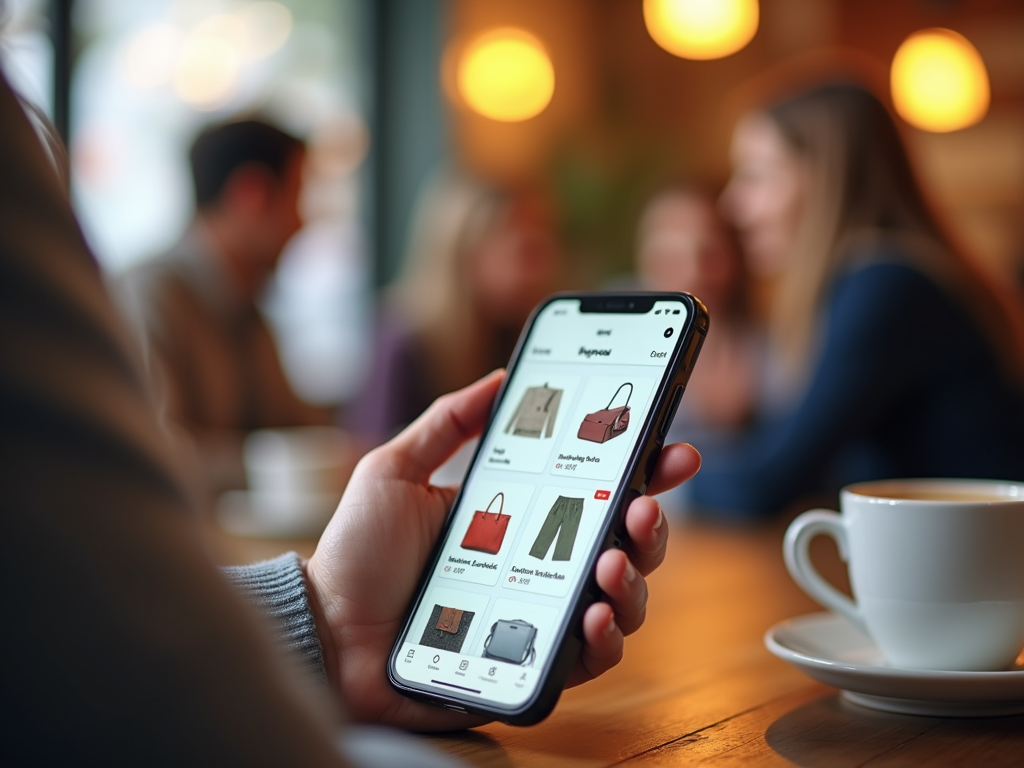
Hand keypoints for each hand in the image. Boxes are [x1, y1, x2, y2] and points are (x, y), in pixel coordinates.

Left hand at [305, 371, 700, 729]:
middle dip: (651, 525)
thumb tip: (500, 378)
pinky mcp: (530, 666)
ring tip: (610, 562)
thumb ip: (446, 422)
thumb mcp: (396, 471)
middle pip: (625, 546)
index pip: (596, 493)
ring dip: (634, 580)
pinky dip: (605, 640)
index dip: (643, 471)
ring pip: (622, 602)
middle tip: (642, 507)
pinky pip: (590, 659)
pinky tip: (593, 616)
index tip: (672, 448)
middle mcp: (540, 566)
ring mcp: (539, 616)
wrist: (326, 629)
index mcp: (520, 518)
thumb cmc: (358, 553)